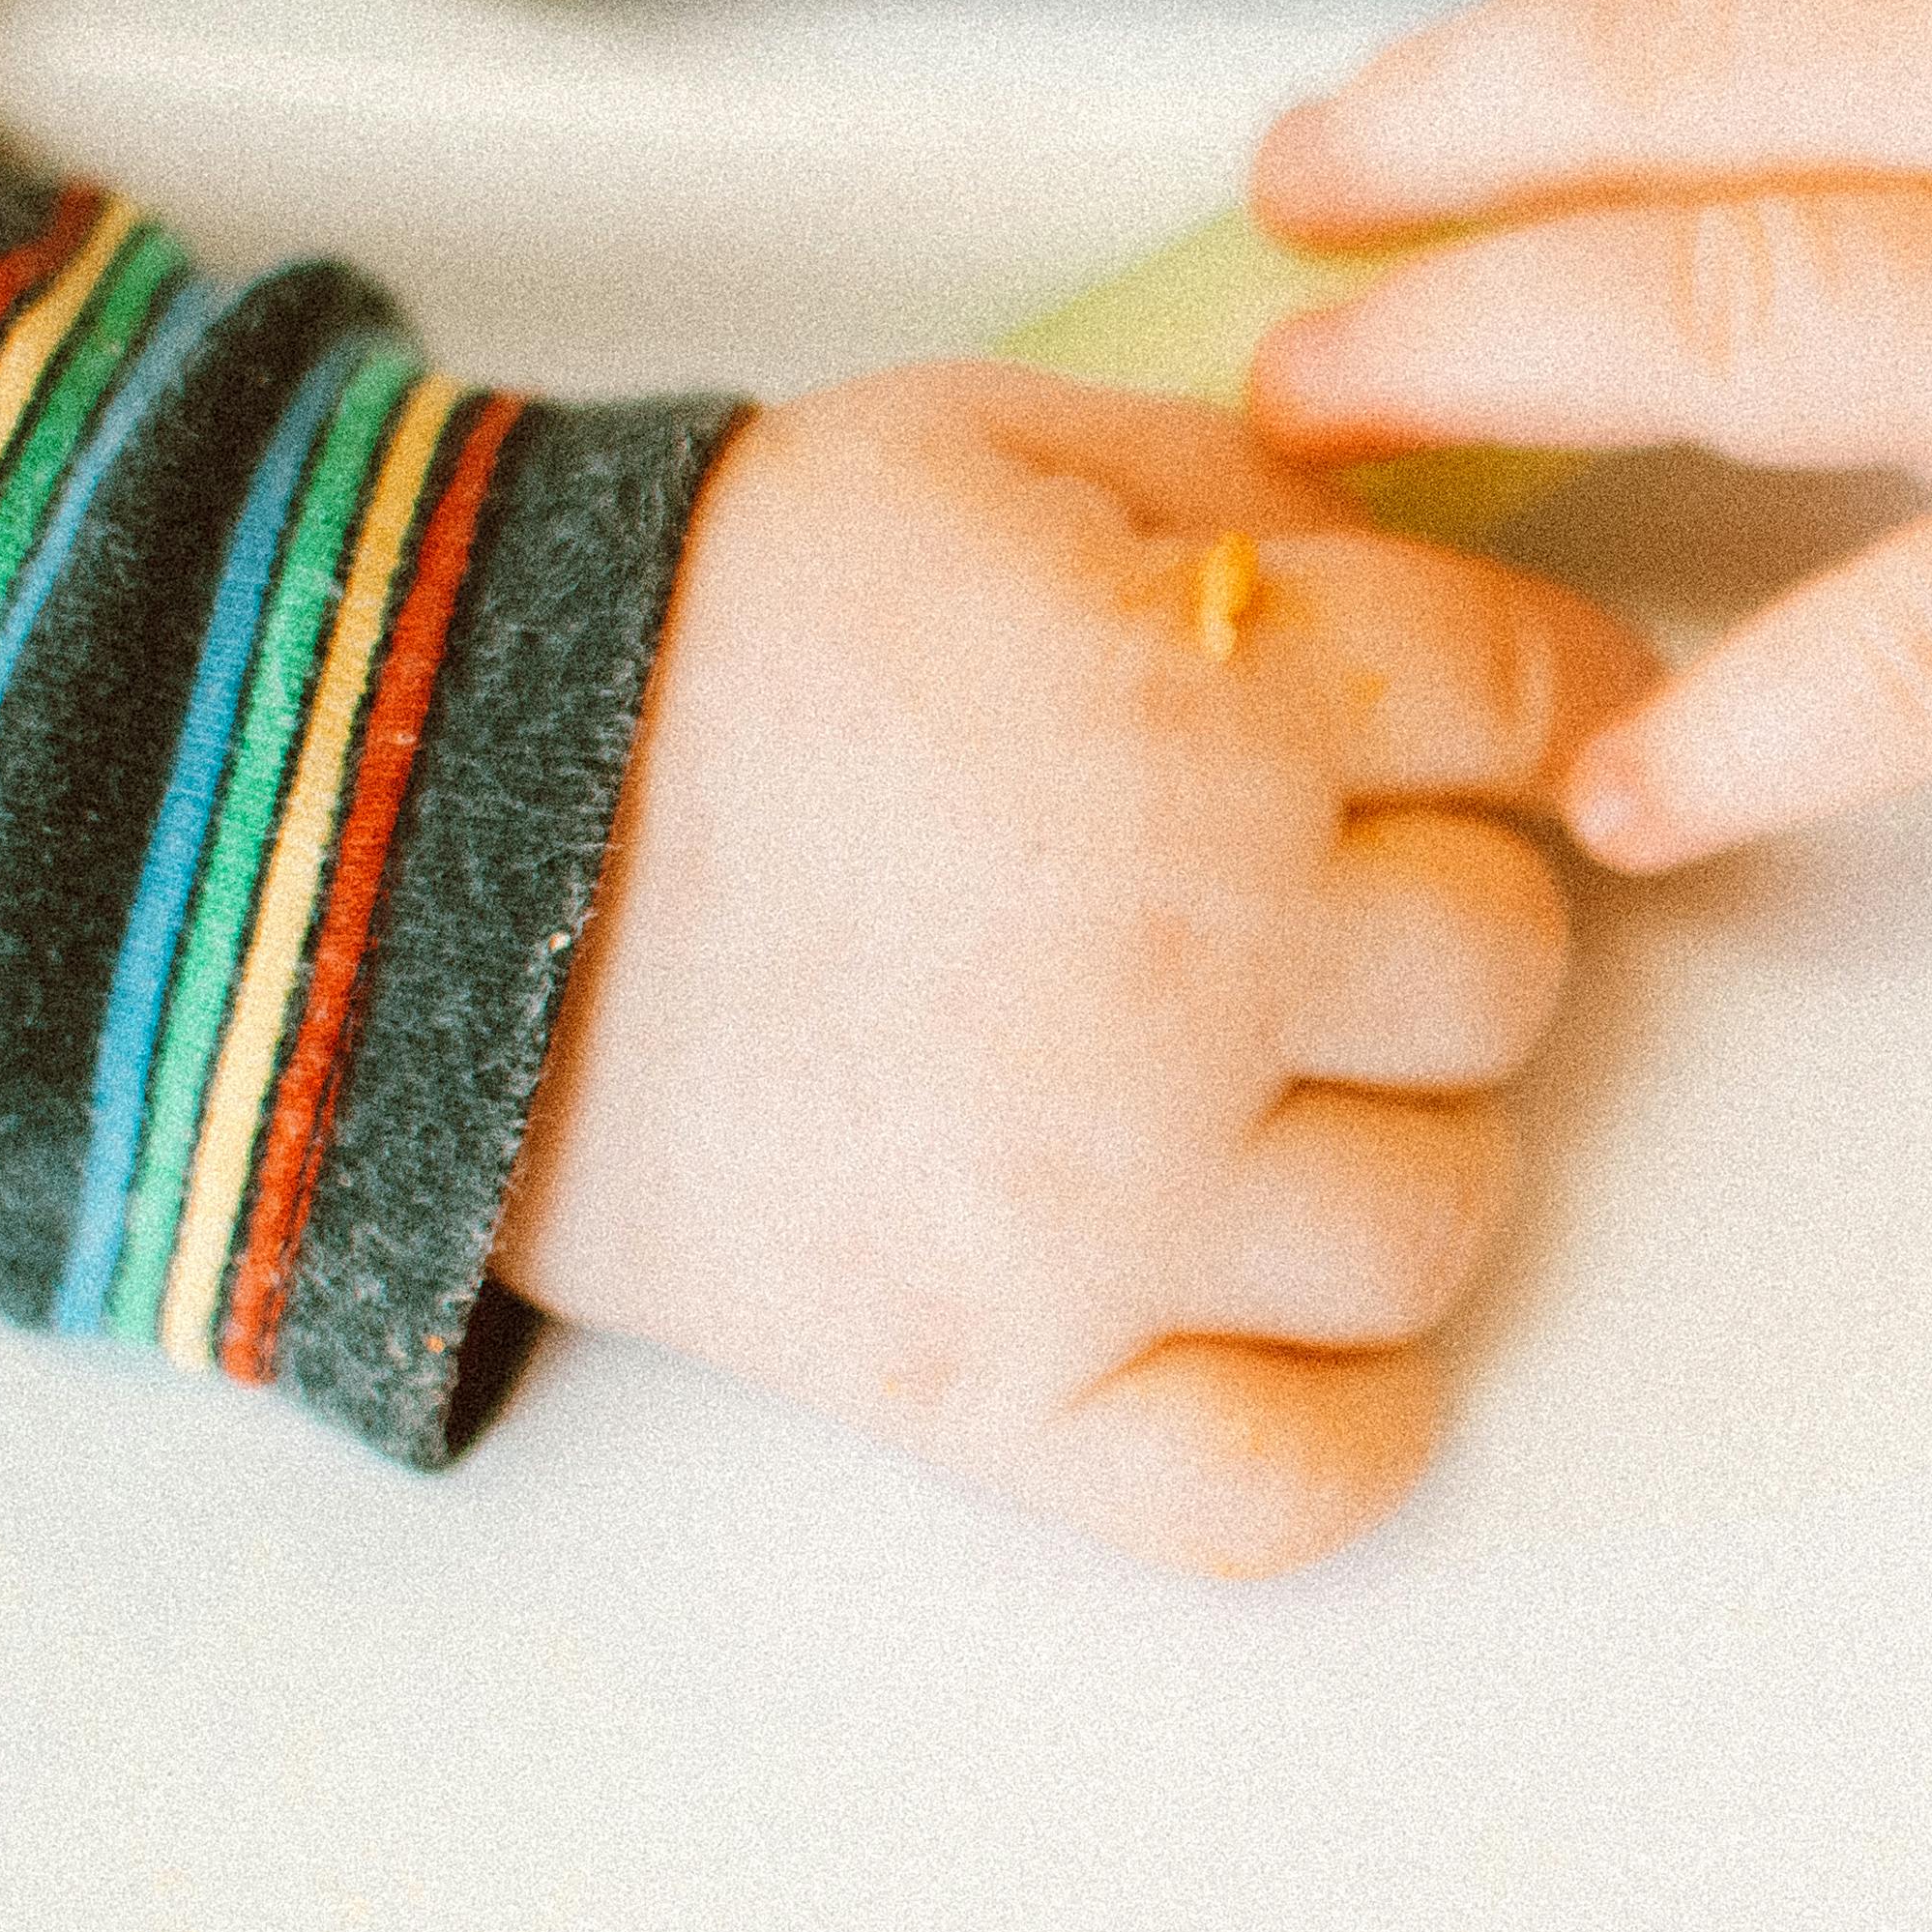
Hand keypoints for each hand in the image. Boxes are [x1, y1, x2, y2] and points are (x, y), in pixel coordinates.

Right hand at [497, 365, 1655, 1574]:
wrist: (394, 820)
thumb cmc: (695, 623)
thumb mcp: (989, 453)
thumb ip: (1248, 496)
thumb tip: (1439, 578)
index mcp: (1216, 708)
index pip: (1538, 706)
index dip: (1538, 702)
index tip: (1512, 727)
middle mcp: (1199, 961)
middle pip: (1509, 965)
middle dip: (1432, 906)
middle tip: (1301, 888)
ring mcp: (1107, 1199)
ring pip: (1442, 1212)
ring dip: (1389, 1142)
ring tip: (1255, 1081)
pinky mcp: (994, 1382)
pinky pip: (1293, 1478)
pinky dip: (1336, 1424)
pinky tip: (1279, 1320)